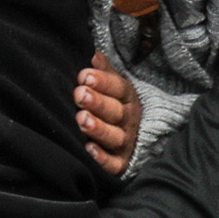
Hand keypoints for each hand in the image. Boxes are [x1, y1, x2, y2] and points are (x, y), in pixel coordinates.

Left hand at [77, 51, 137, 174]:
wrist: (138, 138)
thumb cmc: (116, 106)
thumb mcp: (114, 87)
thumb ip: (104, 72)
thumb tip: (93, 54)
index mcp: (127, 99)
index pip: (118, 88)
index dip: (103, 82)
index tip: (84, 76)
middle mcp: (129, 120)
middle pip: (116, 112)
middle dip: (98, 103)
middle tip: (80, 95)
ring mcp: (126, 142)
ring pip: (115, 137)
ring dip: (99, 128)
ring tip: (81, 119)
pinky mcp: (121, 163)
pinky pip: (114, 163)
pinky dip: (103, 158)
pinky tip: (88, 149)